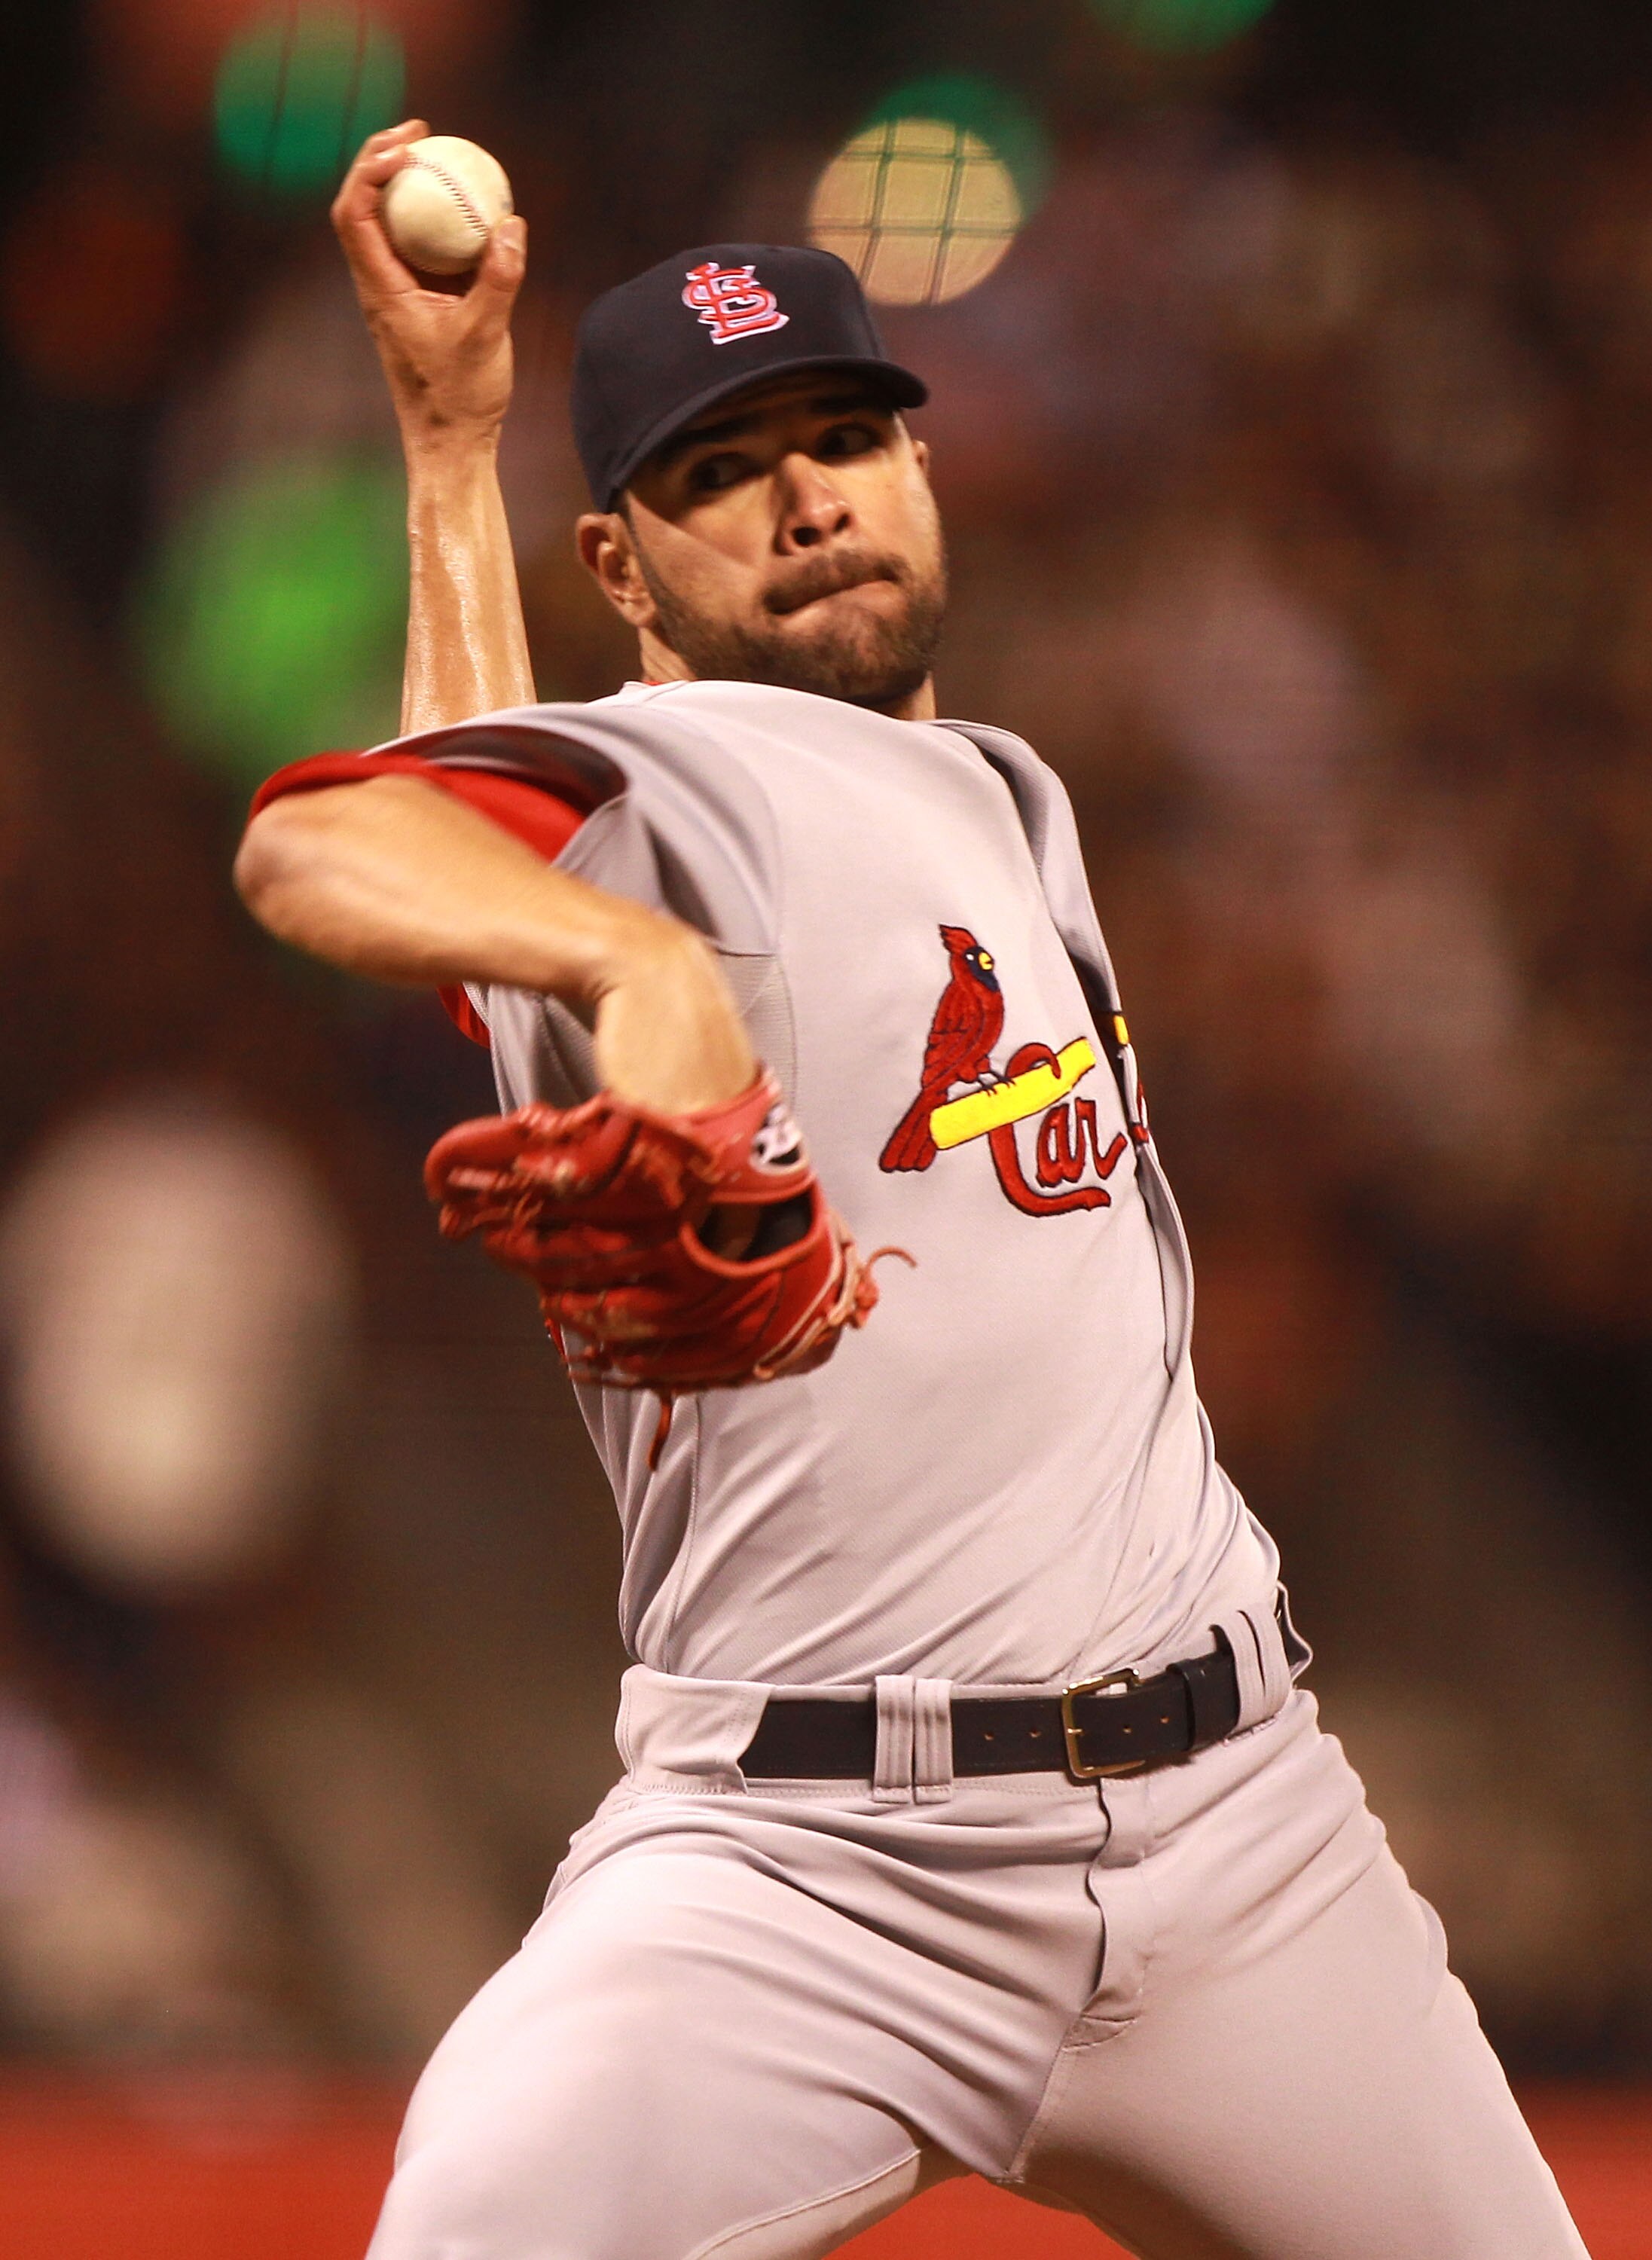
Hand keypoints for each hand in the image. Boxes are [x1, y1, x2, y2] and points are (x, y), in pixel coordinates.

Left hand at [331, 120, 526, 450]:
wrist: (450, 444)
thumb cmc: (459, 398)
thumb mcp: (485, 336)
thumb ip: (499, 279)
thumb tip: (512, 224)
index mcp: (380, 289)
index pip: (354, 211)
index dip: (371, 167)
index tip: (410, 147)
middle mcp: (379, 285)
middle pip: (362, 205)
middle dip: (383, 159)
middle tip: (423, 133)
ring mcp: (396, 294)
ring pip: (388, 224)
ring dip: (406, 185)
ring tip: (440, 157)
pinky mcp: (417, 305)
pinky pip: (418, 248)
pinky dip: (433, 221)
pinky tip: (467, 212)